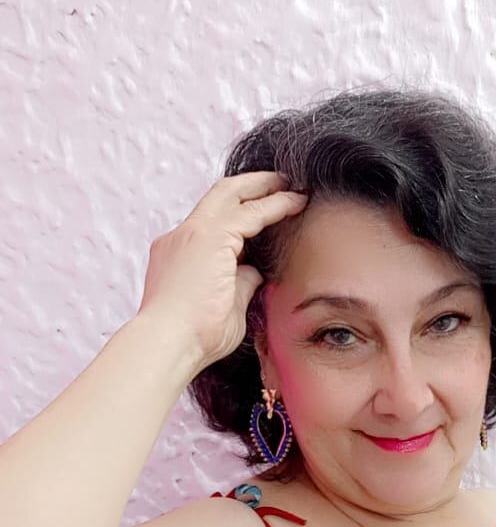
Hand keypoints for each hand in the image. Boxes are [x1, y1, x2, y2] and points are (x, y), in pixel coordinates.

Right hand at [136, 171, 307, 370]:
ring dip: (266, 187)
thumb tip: (255, 271)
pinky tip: (296, 202)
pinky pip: (251, 212)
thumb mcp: (224, 307)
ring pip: (232, 195)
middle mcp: (181, 237)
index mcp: (178, 255)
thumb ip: (239, 284)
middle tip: (282, 181)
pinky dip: (275, 205)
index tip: (264, 214)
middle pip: (218, 196)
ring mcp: (192, 234)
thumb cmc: (193, 340)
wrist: (168, 345)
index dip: (240, 215)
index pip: (211, 224)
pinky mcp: (210, 237)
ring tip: (293, 185)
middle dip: (252, 186)